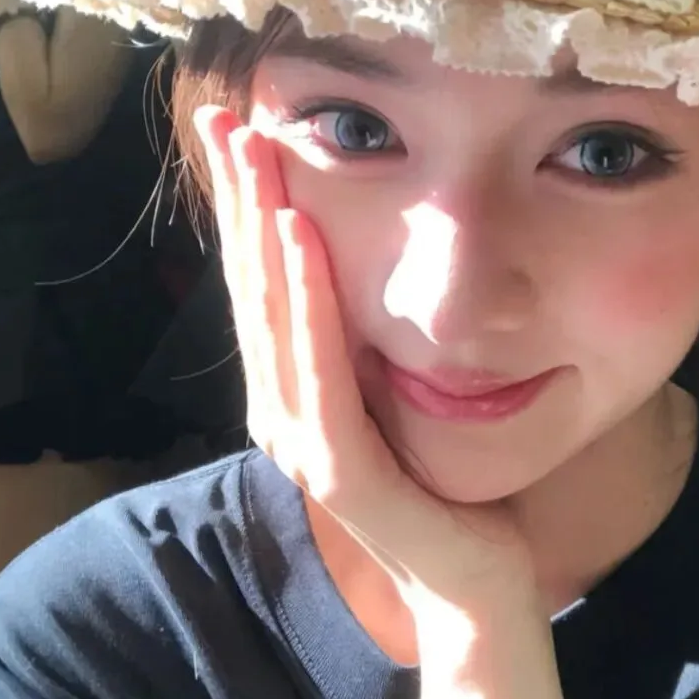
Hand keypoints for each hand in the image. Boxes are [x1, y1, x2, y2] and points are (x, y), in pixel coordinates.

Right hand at [195, 107, 538, 616]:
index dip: (245, 205)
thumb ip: (363, 337)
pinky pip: (318, 372)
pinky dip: (304, 301)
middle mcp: (282, 408)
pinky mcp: (338, 471)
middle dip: (239, 197)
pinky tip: (296, 236)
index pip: (263, 281)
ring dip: (260, 230)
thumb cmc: (439, 482)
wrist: (473, 581)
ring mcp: (304, 441)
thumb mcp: (393, 389)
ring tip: (253, 156)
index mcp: (295, 386)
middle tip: (226, 116)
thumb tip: (357, 259)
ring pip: (272, 317)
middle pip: (254, 285)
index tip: (240, 129)